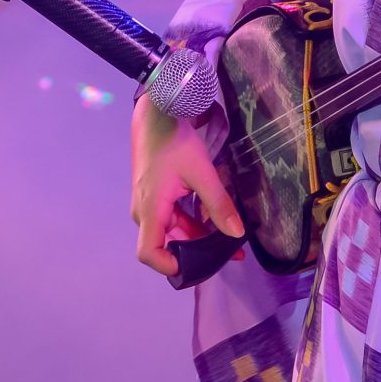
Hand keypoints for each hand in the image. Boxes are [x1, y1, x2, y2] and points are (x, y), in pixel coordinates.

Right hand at [131, 91, 241, 276]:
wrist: (158, 115)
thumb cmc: (175, 141)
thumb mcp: (202, 173)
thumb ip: (219, 205)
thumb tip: (236, 235)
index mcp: (151, 209)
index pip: (148, 253)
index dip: (169, 266)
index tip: (199, 265)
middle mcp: (144, 211)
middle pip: (166, 244)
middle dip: (196, 252)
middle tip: (229, 253)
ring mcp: (148, 204)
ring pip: (172, 231)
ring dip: (197, 236)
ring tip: (229, 238)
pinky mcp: (155, 196)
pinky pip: (172, 218)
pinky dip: (192, 222)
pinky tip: (214, 219)